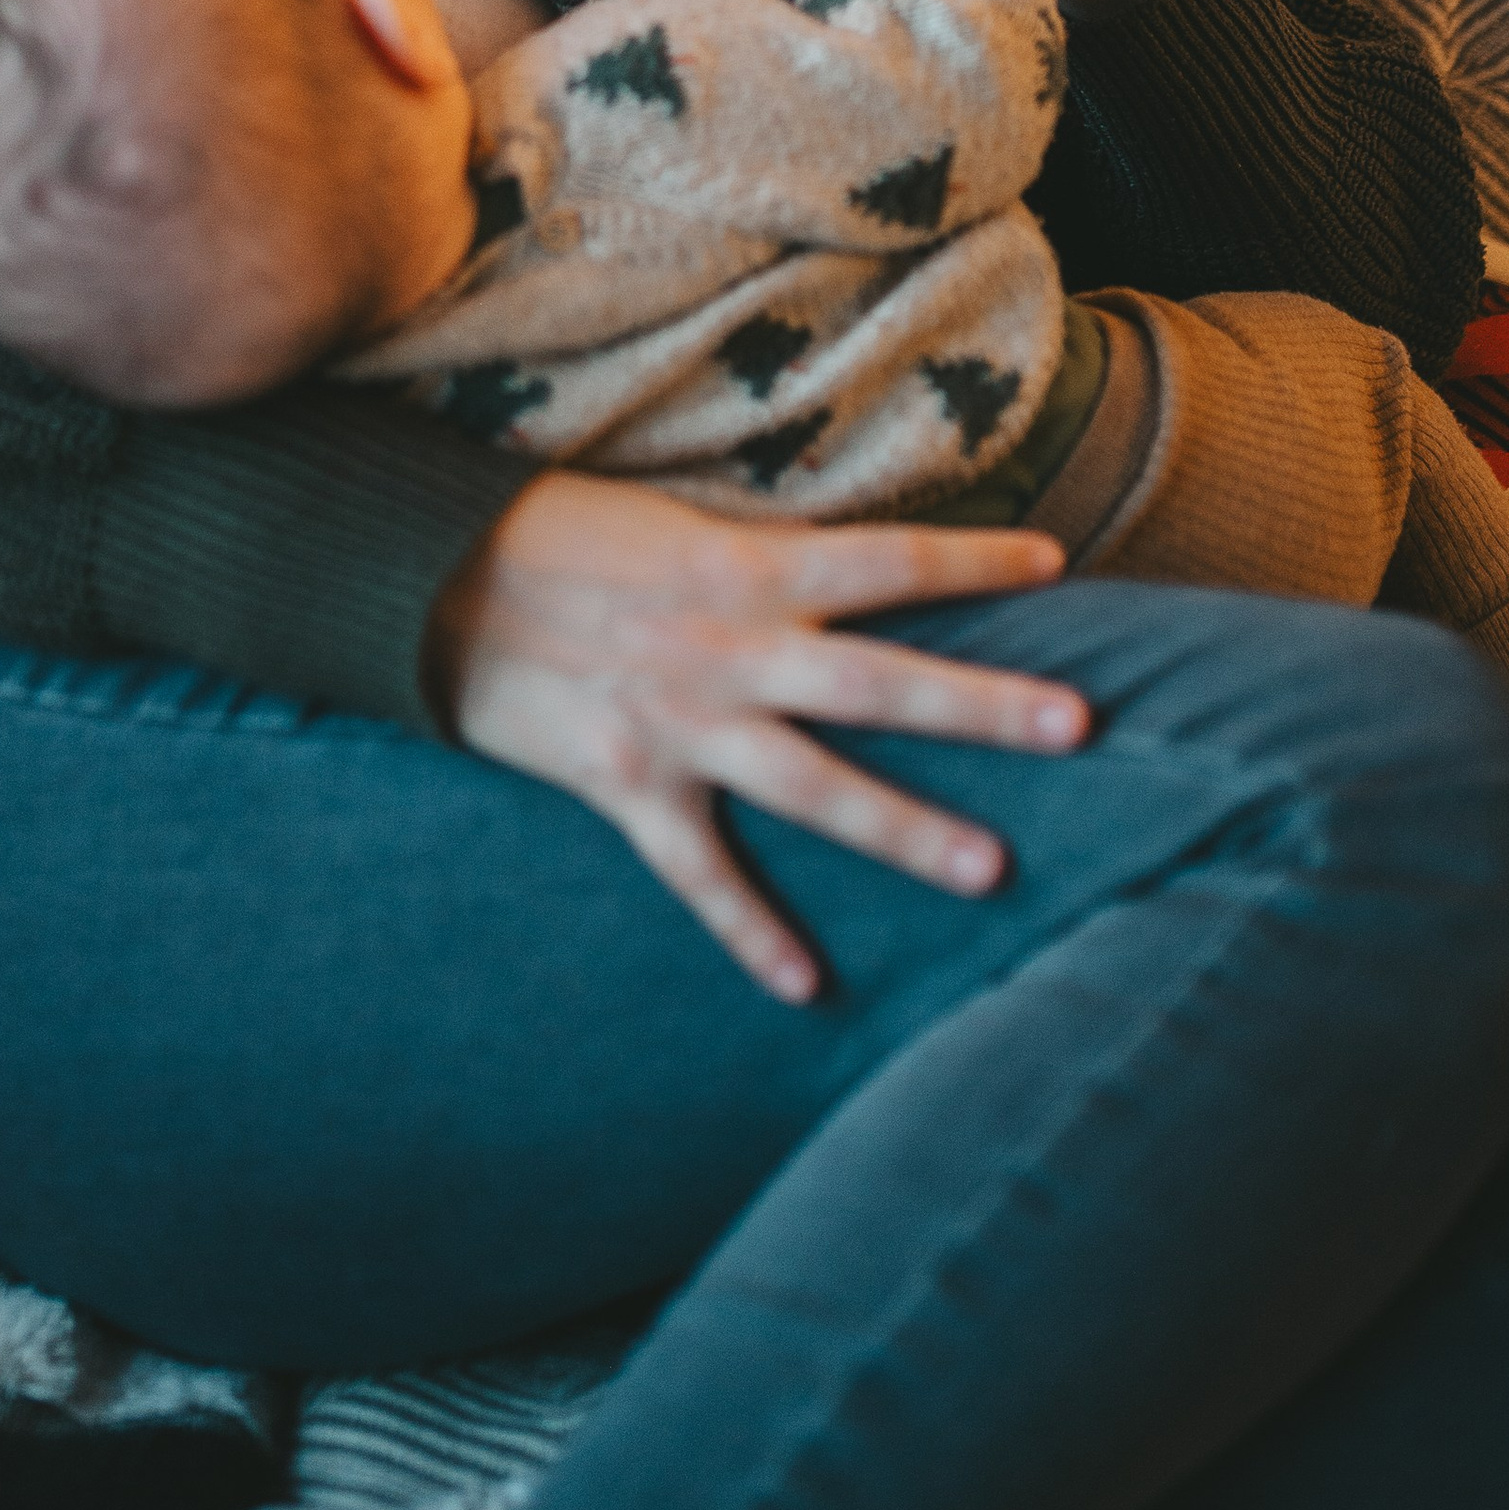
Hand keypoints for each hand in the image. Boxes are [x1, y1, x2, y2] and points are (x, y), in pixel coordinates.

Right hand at [426, 470, 1085, 1002]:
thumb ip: (762, 557)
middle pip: (879, 680)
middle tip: (1078, 722)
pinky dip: (752, 931)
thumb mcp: (673, 522)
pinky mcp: (626, 783)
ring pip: (814, 785)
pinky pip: (701, 874)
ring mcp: (682, 724)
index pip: (885, 557)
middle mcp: (729, 647)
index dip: (972, 559)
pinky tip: (807, 987)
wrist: (430, 579)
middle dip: (980, 704)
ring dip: (905, 829)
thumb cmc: (558, 533)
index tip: (1056, 559)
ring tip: (991, 869)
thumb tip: (850, 569)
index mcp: (745, 566)